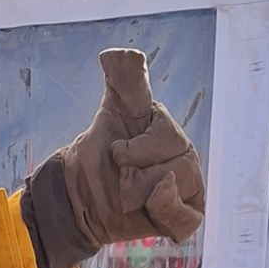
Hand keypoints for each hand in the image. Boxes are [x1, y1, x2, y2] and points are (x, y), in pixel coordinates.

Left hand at [22, 49, 205, 267]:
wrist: (80, 198)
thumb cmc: (96, 157)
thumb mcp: (110, 115)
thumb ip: (124, 82)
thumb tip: (119, 51)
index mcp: (168, 131)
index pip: (164, 133)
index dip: (138, 145)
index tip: (116, 149)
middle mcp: (184, 155)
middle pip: (173, 159)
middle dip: (135, 169)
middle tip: (118, 173)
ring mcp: (188, 185)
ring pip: (176, 184)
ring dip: (141, 190)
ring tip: (127, 192)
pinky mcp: (185, 215)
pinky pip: (184, 216)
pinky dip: (163, 211)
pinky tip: (147, 207)